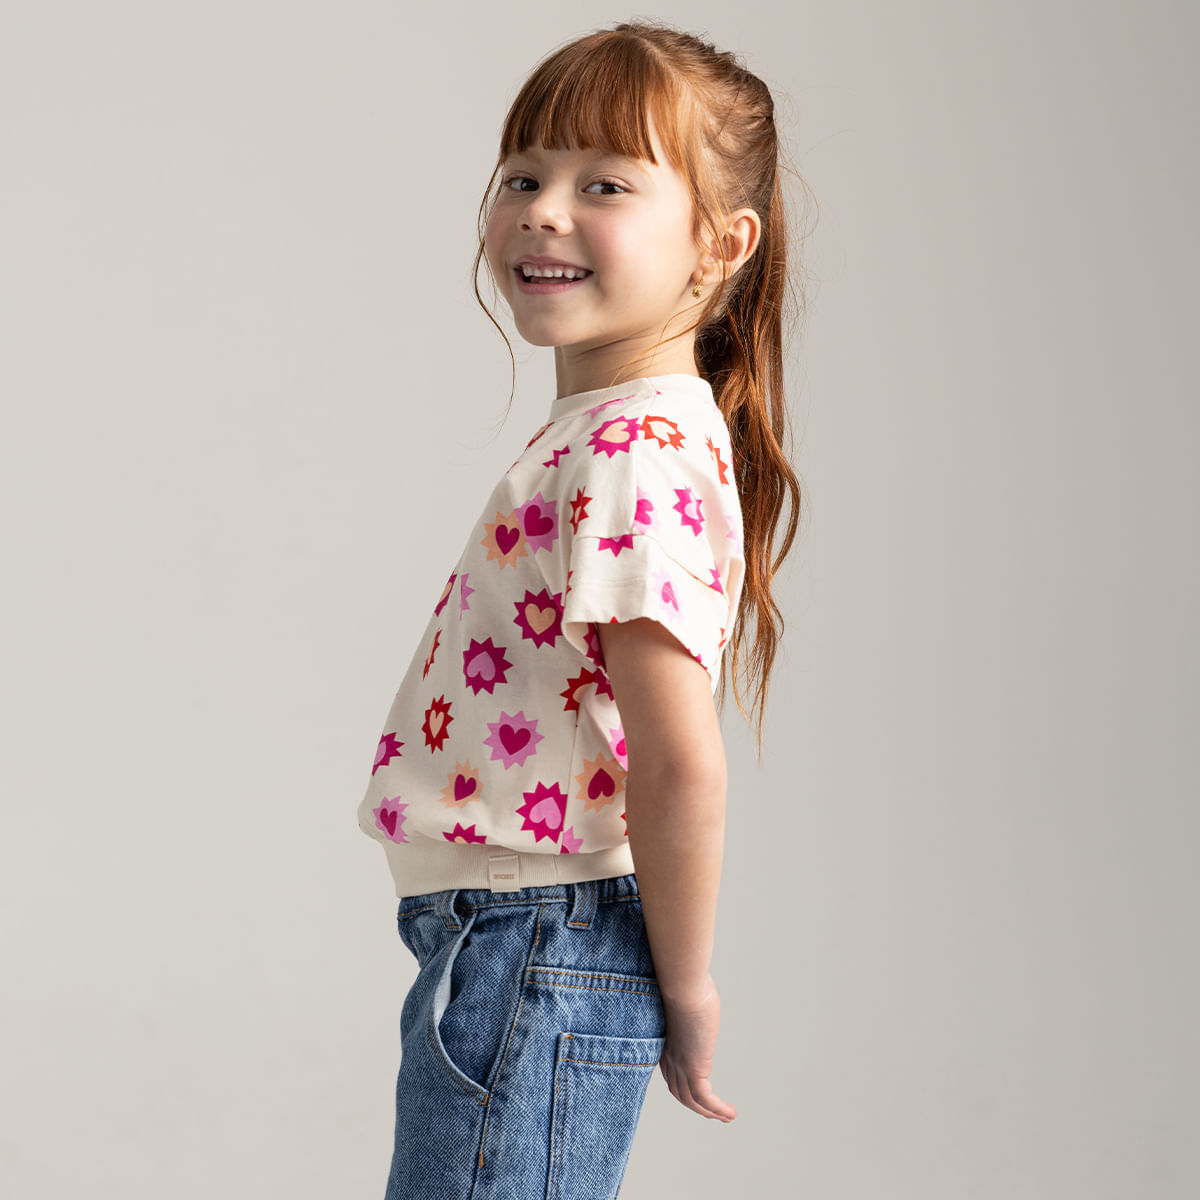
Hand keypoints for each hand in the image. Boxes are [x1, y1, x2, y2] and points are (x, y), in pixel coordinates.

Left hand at [658, 974, 736, 1121]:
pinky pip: (706, 1098)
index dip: (683, 1088)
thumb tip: (699, 997)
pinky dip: (718, 1109)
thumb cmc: (684, 985)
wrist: (682, 985)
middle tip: (712, 1113)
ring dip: (710, 1113)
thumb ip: (691, 1008)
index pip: (672, 1074)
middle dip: (696, 1106)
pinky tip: (730, 1113)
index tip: (696, 1095)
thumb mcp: (687, 1001)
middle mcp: (670, 1058)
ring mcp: (681, 1065)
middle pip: (680, 1092)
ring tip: (726, 1117)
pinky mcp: (694, 1067)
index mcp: (666, 1043)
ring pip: (692, 1100)